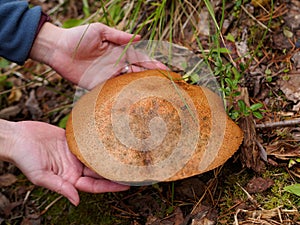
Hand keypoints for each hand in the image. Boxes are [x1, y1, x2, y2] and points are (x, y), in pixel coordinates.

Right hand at [9, 121, 128, 205]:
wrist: (18, 137)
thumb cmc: (25, 158)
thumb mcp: (41, 176)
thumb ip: (60, 187)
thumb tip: (76, 201)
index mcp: (69, 178)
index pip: (95, 185)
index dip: (111, 186)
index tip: (127, 185)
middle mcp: (74, 167)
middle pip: (99, 171)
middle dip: (115, 172)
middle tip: (132, 170)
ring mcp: (75, 153)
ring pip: (97, 157)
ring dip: (110, 158)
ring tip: (127, 157)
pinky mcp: (73, 140)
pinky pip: (90, 142)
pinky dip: (101, 143)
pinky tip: (112, 141)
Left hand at [30, 22, 166, 88]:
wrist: (58, 49)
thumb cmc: (78, 36)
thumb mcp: (100, 31)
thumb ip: (119, 36)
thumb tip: (139, 37)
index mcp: (119, 51)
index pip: (140, 58)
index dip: (153, 64)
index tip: (165, 70)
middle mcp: (116, 65)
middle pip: (138, 72)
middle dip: (151, 77)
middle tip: (165, 84)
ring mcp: (108, 76)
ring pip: (128, 82)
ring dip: (141, 87)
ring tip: (155, 94)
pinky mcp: (98, 85)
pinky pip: (114, 91)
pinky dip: (124, 95)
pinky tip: (134, 100)